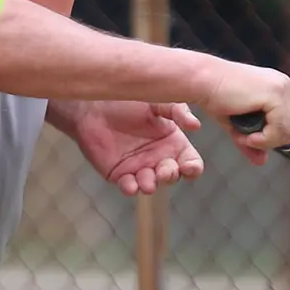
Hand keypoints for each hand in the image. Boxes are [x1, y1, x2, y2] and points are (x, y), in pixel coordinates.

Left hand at [60, 101, 205, 196]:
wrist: (94, 105)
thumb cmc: (127, 101)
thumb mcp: (157, 102)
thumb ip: (177, 111)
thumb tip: (195, 125)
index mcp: (173, 142)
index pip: (191, 162)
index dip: (193, 168)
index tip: (188, 167)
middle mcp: (158, 158)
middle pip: (173, 176)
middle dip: (170, 176)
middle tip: (163, 170)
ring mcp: (139, 168)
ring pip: (151, 185)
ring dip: (151, 185)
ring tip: (146, 181)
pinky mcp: (119, 174)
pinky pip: (129, 187)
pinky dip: (131, 188)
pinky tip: (130, 183)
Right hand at [200, 62, 289, 160]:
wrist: (202, 82)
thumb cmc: (214, 96)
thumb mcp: (237, 125)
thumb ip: (252, 142)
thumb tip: (261, 160)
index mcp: (275, 87)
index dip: (276, 134)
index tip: (257, 140)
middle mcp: (281, 84)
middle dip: (274, 139)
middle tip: (251, 140)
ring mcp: (280, 88)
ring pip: (289, 128)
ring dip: (267, 141)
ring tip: (246, 138)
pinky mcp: (274, 94)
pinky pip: (280, 127)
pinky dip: (265, 139)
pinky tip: (248, 136)